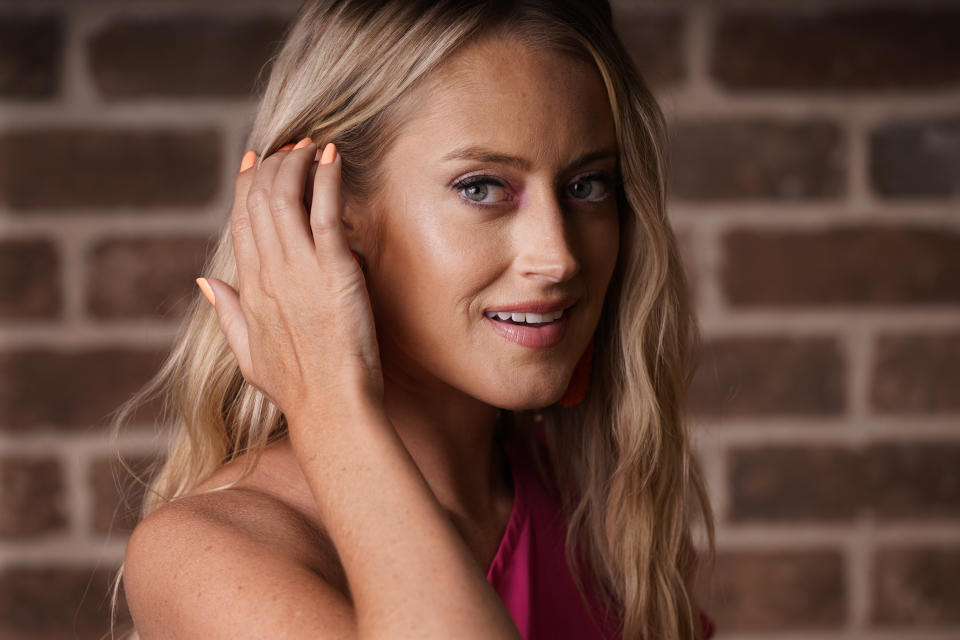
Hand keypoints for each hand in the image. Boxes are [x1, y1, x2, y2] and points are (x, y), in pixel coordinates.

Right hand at [198, 138, 383, 423]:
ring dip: (298, 162)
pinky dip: (327, 178)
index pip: (241, 221)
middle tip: (291, 146)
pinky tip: (333, 157)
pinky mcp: (333, 270)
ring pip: (287, 197)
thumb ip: (227, 312)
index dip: (246, 185)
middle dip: (273, 164)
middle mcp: (268, 271)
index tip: (253, 159)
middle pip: (261, 200)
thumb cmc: (296, 388)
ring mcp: (299, 268)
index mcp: (249, 288)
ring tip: (312, 145)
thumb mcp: (248, 352)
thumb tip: (205, 281)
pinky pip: (326, 211)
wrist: (330, 407)